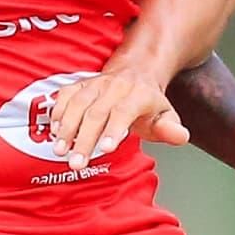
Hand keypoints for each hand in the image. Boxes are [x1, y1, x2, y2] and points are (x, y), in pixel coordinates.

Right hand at [49, 58, 186, 166]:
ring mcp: (96, 84)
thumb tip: (180, 136)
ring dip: (66, 128)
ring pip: (78, 104)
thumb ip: (171, 128)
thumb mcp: (166, 114)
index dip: (114, 129)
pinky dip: (58, 112)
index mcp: (139, 94)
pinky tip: (54, 131)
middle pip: (96, 112)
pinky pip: (65, 95)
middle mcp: (116, 86)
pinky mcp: (80, 84)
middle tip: (76, 163)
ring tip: (60, 151)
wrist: (136, 71)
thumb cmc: (149, 103)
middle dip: (84, 139)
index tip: (106, 149)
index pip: (124, 111)